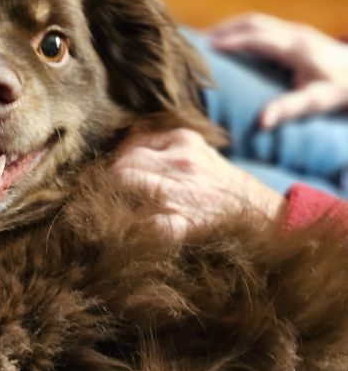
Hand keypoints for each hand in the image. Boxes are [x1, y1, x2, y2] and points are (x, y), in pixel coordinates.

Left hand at [111, 128, 284, 235]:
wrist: (264, 217)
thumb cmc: (223, 188)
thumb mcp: (200, 154)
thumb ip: (166, 150)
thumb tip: (123, 153)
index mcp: (183, 140)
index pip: (130, 143)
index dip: (116, 161)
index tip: (113, 176)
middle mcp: (180, 161)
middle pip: (120, 163)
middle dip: (108, 181)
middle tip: (106, 197)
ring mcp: (180, 192)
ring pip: (122, 183)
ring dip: (112, 199)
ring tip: (112, 211)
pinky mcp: (181, 224)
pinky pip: (141, 222)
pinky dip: (129, 227)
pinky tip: (127, 231)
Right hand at [208, 14, 347, 127]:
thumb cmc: (338, 89)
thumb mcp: (316, 101)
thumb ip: (288, 109)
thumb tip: (260, 123)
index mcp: (295, 47)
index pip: (255, 38)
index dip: (229, 41)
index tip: (204, 49)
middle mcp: (293, 33)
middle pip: (251, 22)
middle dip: (222, 31)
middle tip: (195, 44)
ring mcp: (294, 29)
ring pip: (254, 20)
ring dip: (229, 28)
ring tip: (205, 42)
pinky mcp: (294, 32)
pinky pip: (260, 26)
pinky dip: (240, 31)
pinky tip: (228, 42)